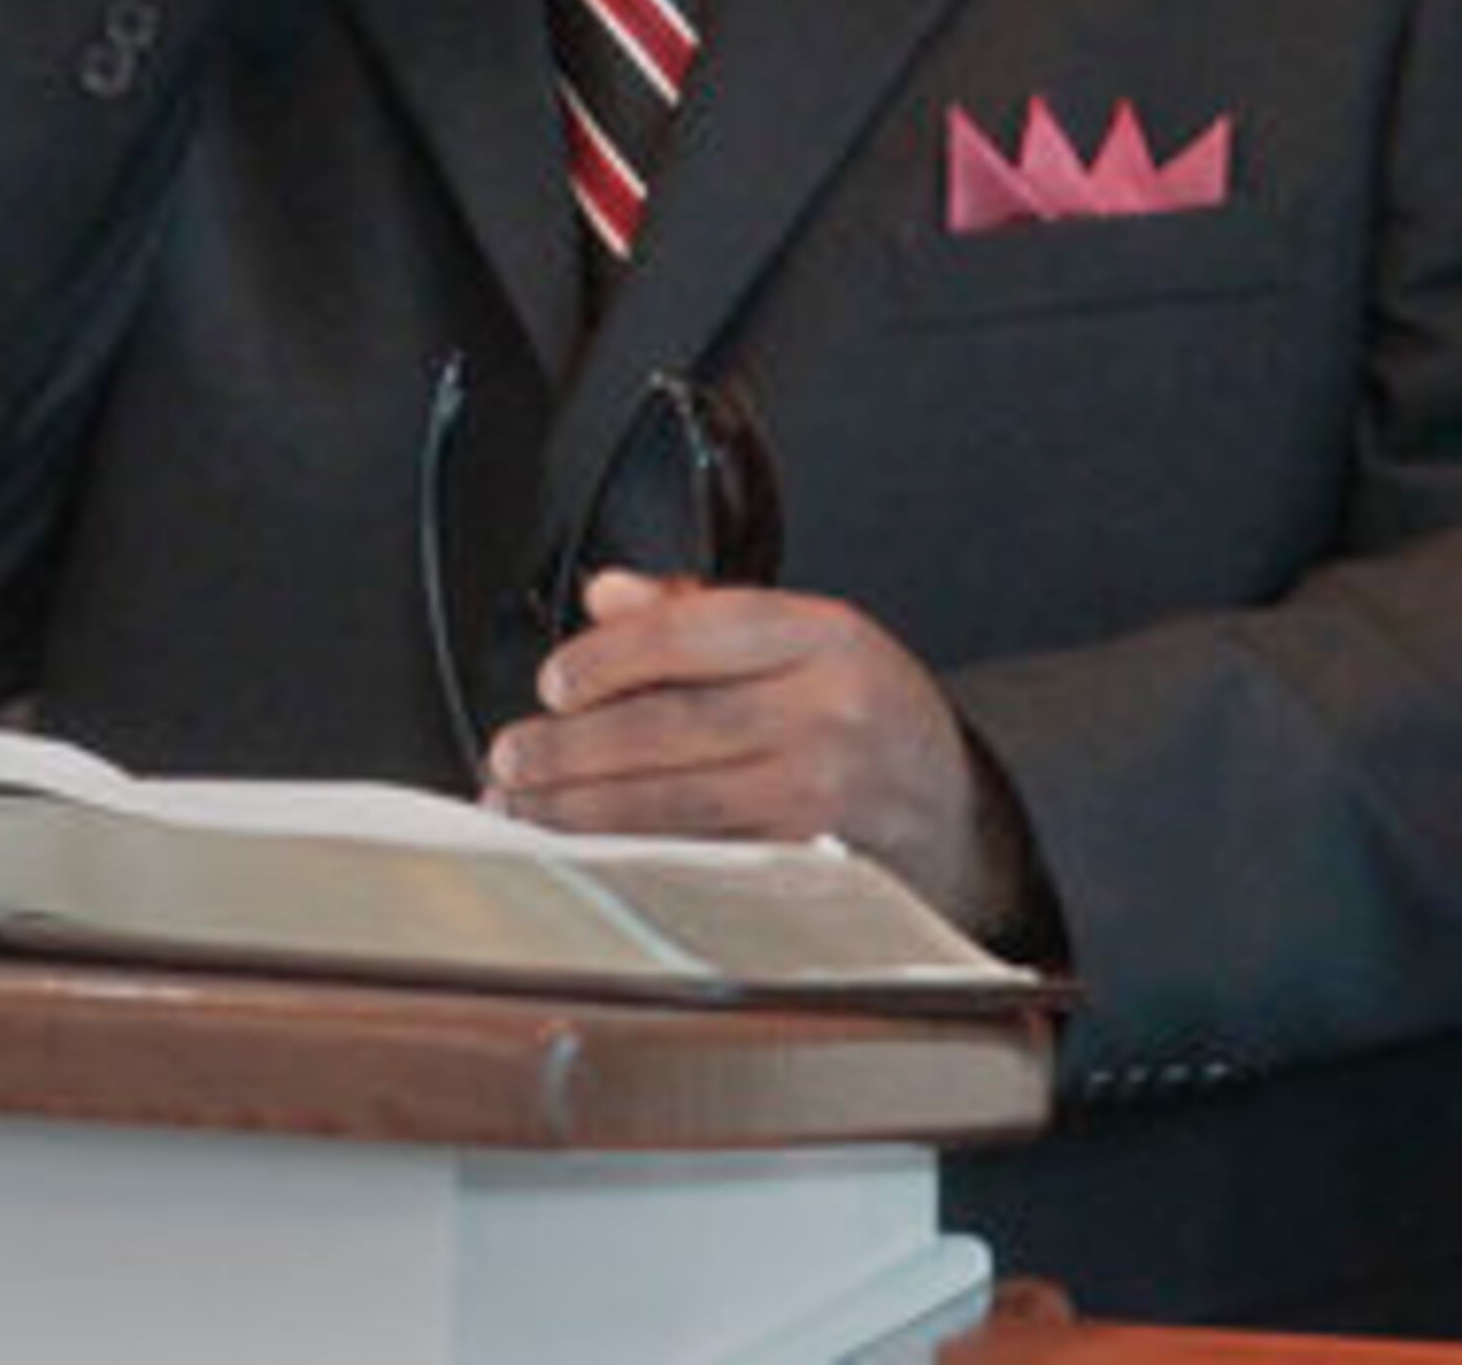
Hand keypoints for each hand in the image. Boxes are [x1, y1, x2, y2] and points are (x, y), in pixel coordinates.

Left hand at [485, 572, 1036, 940]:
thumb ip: (701, 612)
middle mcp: (827, 711)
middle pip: (673, 726)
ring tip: (524, 803)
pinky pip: (697, 858)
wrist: (950, 805)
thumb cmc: (865, 712)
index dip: (611, 656)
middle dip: (573, 747)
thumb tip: (608, 595)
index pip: (699, 631)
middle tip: (512, 753)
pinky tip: (584, 846)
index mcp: (824, 637)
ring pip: (676, 803)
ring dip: (582, 809)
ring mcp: (820, 795)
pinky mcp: (806, 865)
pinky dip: (628, 853)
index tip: (555, 680)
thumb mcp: (805, 636)